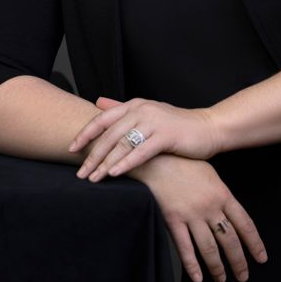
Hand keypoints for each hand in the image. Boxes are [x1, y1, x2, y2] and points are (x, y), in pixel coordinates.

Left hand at [69, 95, 219, 180]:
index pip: (102, 119)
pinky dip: (126, 163)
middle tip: (80, 173)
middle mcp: (141, 110)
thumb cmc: (177, 125)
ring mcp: (154, 121)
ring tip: (93, 178)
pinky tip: (115, 174)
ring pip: (122, 144)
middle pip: (109, 134)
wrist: (209, 128)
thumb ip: (123, 109)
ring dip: (105, 163)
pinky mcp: (166, 135)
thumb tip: (97, 103)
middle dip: (92, 155)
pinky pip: (140, 151)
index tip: (71, 149)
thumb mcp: (148, 113)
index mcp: (134, 105)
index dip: (85, 134)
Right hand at [126, 152, 268, 281]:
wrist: (156, 158)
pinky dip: (192, 265)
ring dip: (217, 267)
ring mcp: (192, 214)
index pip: (245, 224)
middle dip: (239, 261)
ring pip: (209, 247)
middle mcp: (210, 207)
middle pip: (230, 240)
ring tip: (222, 279)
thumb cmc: (183, 163)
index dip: (255, 244)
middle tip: (243, 276)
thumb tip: (230, 211)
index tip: (261, 258)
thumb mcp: (210, 174)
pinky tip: (198, 278)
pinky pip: (184, 247)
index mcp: (223, 194)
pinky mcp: (173, 220)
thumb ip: (220, 194)